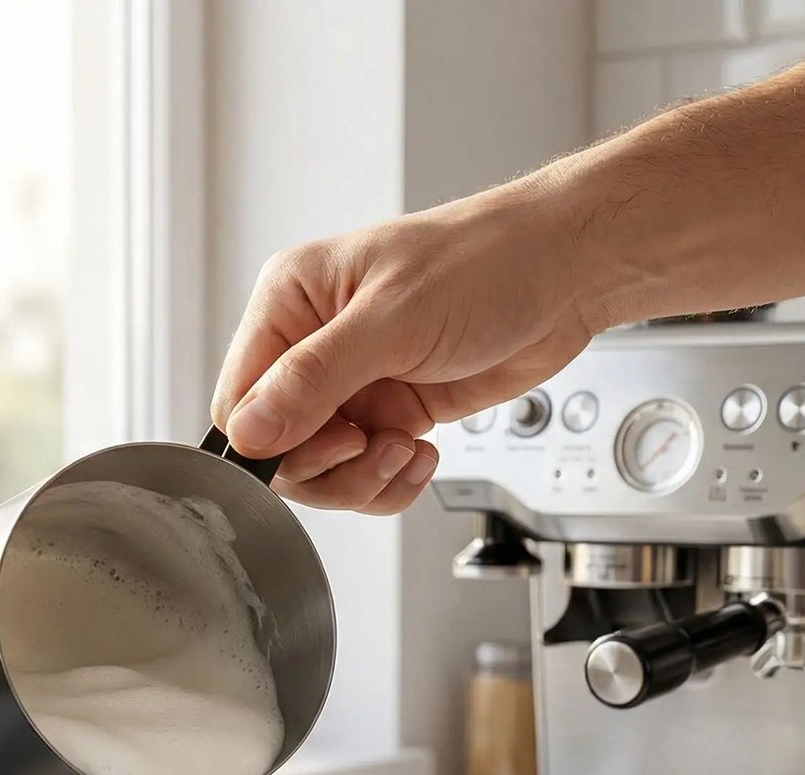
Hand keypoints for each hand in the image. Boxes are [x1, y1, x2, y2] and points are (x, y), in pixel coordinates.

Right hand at [211, 182, 593, 513]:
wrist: (566, 277)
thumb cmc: (486, 264)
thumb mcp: (392, 321)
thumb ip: (313, 379)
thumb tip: (250, 431)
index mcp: (290, 303)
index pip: (238, 401)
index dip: (274, 440)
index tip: (333, 438)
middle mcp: (311, 346)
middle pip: (276, 448)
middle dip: (326, 465)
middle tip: (372, 443)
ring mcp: (350, 385)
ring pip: (320, 472)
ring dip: (361, 478)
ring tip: (403, 448)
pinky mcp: (387, 414)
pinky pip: (362, 475)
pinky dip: (389, 481)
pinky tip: (420, 451)